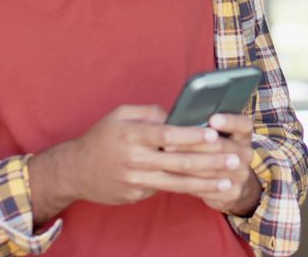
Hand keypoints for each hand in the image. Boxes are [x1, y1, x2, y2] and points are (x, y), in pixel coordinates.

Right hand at [28, 105, 239, 223]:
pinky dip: (188, 189)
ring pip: (177, 182)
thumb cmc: (102, 137)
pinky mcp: (136, 195)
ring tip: (227, 181)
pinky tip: (207, 188)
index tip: (215, 135)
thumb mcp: (120, 114)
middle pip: (178, 162)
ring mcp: (135, 180)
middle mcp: (134, 159)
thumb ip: (149, 111)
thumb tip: (178, 114)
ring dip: (205, 183)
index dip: (192, 136)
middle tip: (233, 159)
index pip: (167, 135)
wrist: (74, 171)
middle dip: (210, 162)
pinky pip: (165, 189)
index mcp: (132, 134)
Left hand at [169, 113, 262, 216]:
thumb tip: (177, 120)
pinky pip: (210, 188)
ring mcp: (242, 174)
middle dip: (194, 145)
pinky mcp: (233, 192)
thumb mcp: (218, 134)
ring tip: (167, 160)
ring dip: (188, 164)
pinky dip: (190, 182)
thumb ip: (204, 127)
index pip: (243, 124)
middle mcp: (246, 153)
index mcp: (244, 134)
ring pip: (213, 169)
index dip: (229, 121)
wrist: (234, 181)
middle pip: (222, 147)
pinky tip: (173, 177)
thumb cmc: (217, 150)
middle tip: (169, 143)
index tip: (213, 119)